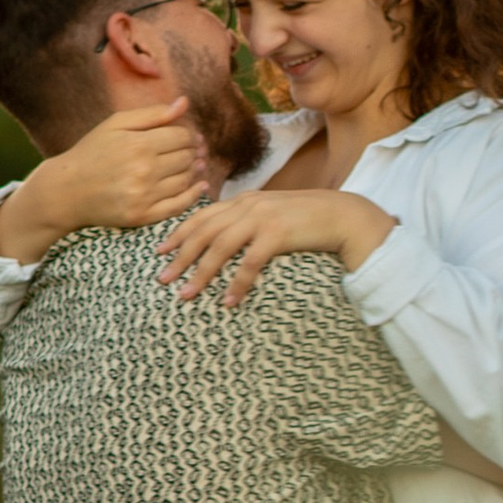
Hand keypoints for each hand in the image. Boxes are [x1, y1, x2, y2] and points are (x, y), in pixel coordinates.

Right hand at [0, 102, 201, 262]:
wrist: (66, 190)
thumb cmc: (91, 152)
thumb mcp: (116, 124)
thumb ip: (152, 114)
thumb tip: (184, 103)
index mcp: (138, 144)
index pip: (182, 136)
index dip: (189, 135)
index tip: (186, 136)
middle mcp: (144, 170)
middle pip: (186, 157)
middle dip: (192, 151)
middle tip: (193, 150)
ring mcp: (144, 196)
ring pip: (186, 180)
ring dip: (194, 171)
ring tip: (195, 164)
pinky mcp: (142, 216)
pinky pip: (179, 206)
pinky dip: (194, 195)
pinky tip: (200, 186)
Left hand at [161, 187, 393, 303]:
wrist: (343, 215)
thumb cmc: (308, 219)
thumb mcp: (273, 212)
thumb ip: (249, 220)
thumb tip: (226, 238)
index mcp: (244, 200)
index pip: (202, 215)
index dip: (178, 234)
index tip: (159, 252)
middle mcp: (248, 205)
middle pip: (203, 232)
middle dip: (180, 256)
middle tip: (163, 280)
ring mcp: (263, 218)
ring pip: (220, 247)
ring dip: (201, 273)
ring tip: (186, 295)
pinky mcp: (278, 234)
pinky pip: (250, 263)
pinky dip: (237, 283)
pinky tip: (228, 302)